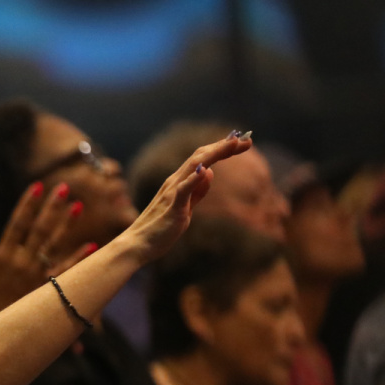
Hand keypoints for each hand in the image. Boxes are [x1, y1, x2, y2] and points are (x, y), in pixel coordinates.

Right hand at [0, 181, 92, 322]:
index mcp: (2, 256)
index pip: (16, 223)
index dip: (27, 204)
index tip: (37, 185)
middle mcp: (21, 262)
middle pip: (39, 229)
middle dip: (51, 207)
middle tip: (64, 187)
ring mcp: (36, 276)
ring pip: (54, 245)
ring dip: (66, 225)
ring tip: (78, 206)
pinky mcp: (47, 289)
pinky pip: (66, 272)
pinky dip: (78, 258)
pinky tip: (92, 245)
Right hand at [124, 132, 251, 263]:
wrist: (137, 245)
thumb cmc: (159, 230)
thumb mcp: (185, 208)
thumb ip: (196, 192)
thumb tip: (209, 172)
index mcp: (178, 183)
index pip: (202, 159)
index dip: (221, 149)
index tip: (241, 142)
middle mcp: (174, 182)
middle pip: (201, 156)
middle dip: (224, 146)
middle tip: (247, 138)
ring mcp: (172, 193)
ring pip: (194, 166)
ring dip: (215, 152)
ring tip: (233, 143)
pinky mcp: (172, 207)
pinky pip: (184, 190)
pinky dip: (194, 179)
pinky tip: (206, 169)